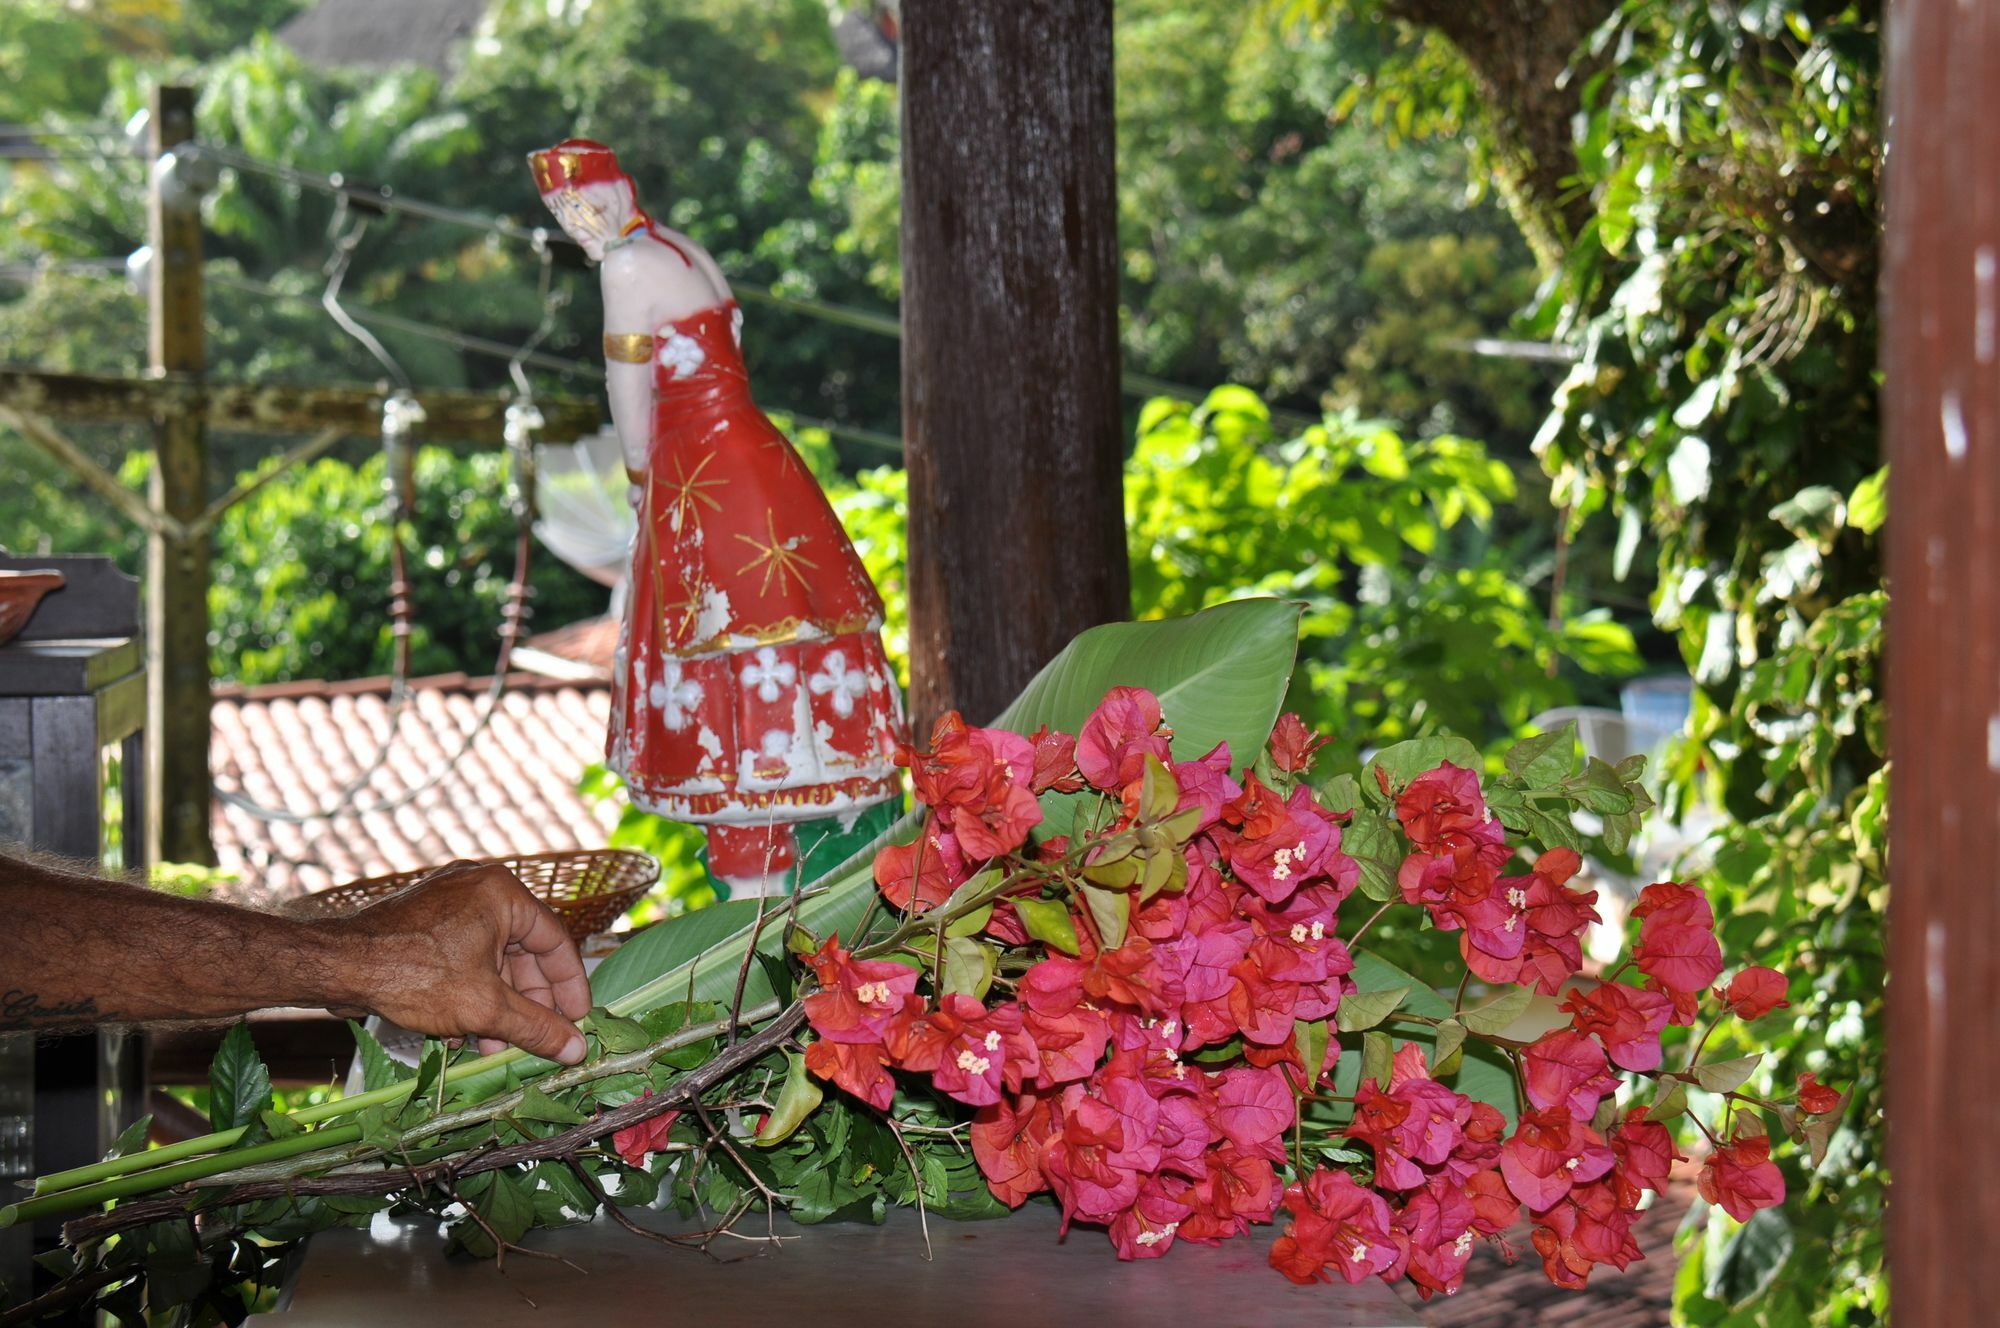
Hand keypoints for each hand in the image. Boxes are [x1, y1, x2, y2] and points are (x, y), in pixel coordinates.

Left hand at [330, 862, 591, 1063]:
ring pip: (492, 959)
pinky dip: (473, 991)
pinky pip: (466, 956)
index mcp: (503, 893)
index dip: (570, 986)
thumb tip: (578, 1050)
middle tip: (538, 1040)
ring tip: (496, 1047)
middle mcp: (480, 888)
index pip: (556, 941)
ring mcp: (450, 902)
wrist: (336, 966)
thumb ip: (536, 1028)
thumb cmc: (413, 975)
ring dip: (499, 1005)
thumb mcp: (485, 1008)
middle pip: (522, 953)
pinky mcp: (426, 921)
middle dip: (528, 1003)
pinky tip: (466, 1031)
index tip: (578, 1020)